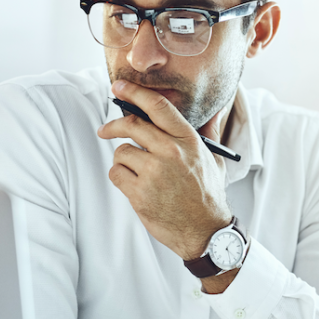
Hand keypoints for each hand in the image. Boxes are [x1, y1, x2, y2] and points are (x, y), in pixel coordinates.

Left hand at [97, 80, 231, 259]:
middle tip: (105, 129)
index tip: (119, 87)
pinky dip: (121, 178)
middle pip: (131, 125)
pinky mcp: (140, 193)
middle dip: (113, 125)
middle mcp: (171, 152)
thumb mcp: (213, 159)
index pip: (157, 106)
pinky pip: (116, 173)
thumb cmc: (207, 195)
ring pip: (121, 152)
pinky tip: (136, 186)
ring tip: (139, 173)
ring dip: (124, 161)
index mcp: (188, 140)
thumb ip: (206, 133)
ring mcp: (154, 172)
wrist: (205, 231)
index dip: (135, 92)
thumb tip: (211, 111)